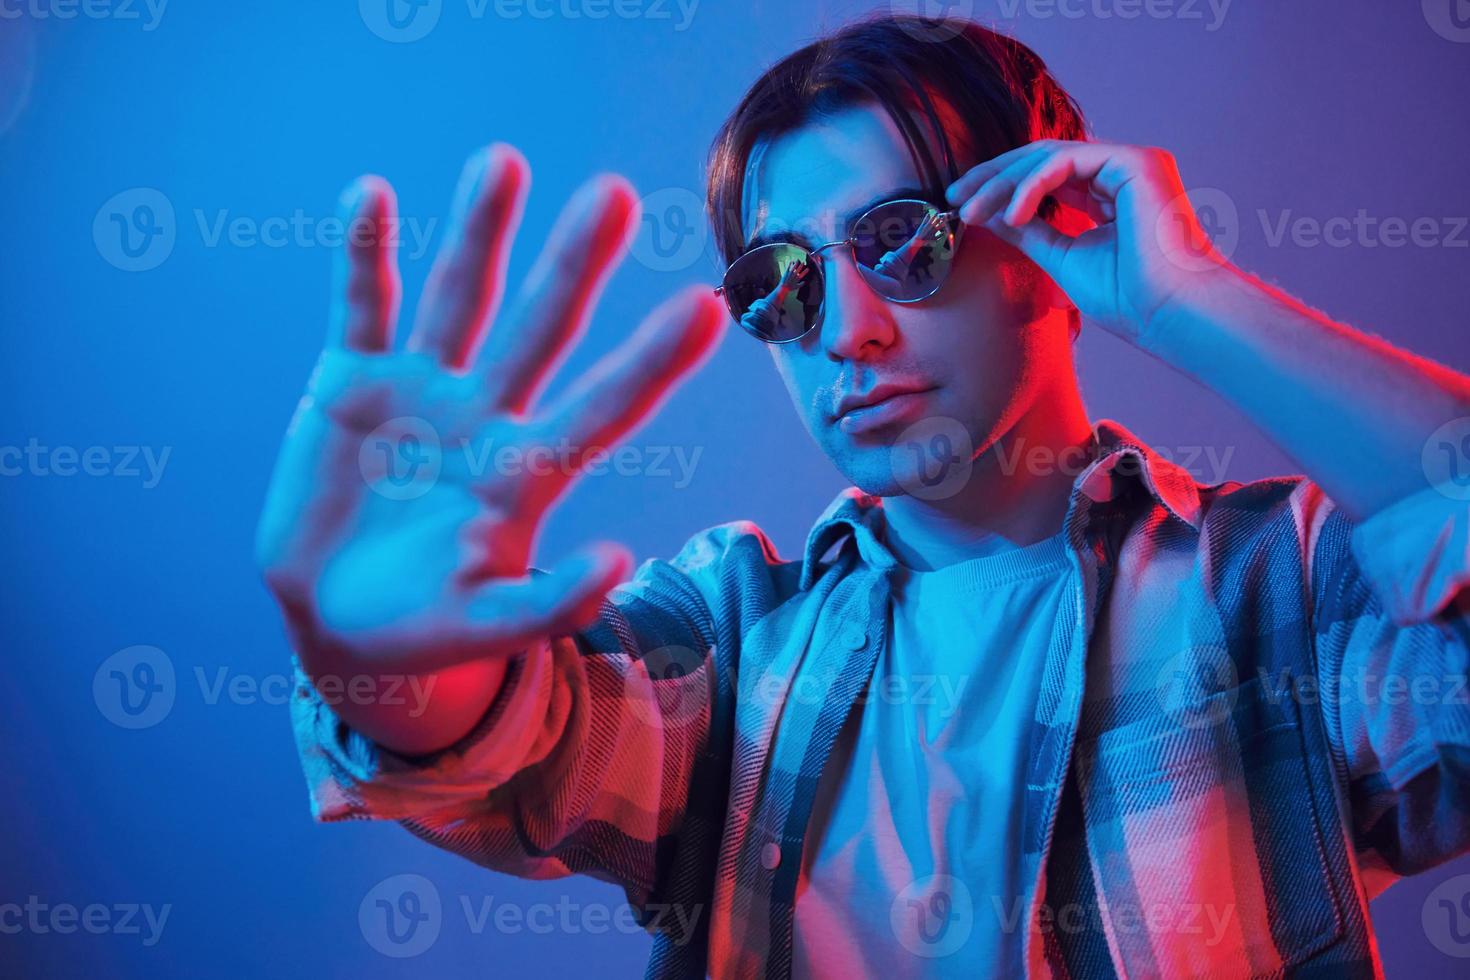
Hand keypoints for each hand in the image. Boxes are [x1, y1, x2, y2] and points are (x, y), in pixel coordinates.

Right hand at [255, 144, 723, 694]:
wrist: (339, 619)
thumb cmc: (427, 628)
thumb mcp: (488, 626)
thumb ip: (551, 602)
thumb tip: (621, 563)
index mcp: (527, 474)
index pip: (605, 408)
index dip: (651, 361)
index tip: (706, 306)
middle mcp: (486, 415)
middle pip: (540, 328)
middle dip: (574, 265)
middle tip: (616, 195)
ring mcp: (420, 390)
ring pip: (458, 298)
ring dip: (478, 234)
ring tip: (503, 160)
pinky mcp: (351, 382)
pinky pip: (360, 308)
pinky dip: (360, 258)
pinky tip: (366, 195)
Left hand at [779, 259, 809, 289]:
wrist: (783, 288)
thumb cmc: (790, 288)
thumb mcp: (796, 287)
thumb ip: (801, 284)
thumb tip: (805, 282)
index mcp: (797, 279)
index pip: (802, 274)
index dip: (805, 271)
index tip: (808, 268)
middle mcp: (794, 275)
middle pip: (798, 269)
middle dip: (801, 265)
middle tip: (803, 262)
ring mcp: (790, 273)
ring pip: (793, 267)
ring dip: (796, 263)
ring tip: (798, 260)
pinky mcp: (786, 272)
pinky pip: (788, 267)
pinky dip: (790, 264)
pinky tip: (791, 261)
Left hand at [946, 139, 1234, 345]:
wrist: (1171, 314)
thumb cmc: (1129, 298)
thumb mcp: (1061, 257)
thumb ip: (1030, 231)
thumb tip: (990, 213)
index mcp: (1110, 194)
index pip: (1046, 177)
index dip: (1002, 187)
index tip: (962, 206)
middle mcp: (1122, 172)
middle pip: (1042, 159)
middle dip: (994, 176)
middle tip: (954, 195)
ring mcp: (1132, 162)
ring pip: (1050, 156)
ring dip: (1004, 182)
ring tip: (971, 211)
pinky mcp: (1136, 161)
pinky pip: (1067, 162)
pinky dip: (1032, 185)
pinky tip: (1012, 215)